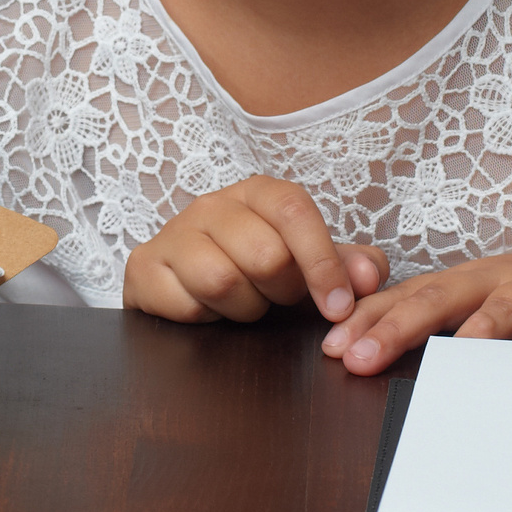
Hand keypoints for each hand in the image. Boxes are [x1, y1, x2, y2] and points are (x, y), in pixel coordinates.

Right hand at [124, 177, 389, 323]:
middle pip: (265, 255)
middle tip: (274, 296)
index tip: (338, 307)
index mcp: (258, 194)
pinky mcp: (143, 266)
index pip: (295, 211)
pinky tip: (207, 308)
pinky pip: (184, 302)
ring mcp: (174, 232)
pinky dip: (205, 318)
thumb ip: (350, 266)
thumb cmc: (256, 269)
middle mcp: (212, 204)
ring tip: (241, 302)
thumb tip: (368, 277)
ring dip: (243, 308)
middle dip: (280, 292)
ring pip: (223, 280)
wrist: (184, 282)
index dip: (322, 263)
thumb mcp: (308, 264)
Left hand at [321, 247, 511, 373]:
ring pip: (504, 303)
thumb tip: (386, 359)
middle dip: (396, 327)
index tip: (332, 349)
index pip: (406, 299)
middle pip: (439, 299)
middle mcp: (497, 278)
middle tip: (361, 356)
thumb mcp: (493, 311)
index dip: (367, 320)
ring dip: (478, 329)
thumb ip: (449, 329)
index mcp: (468, 284)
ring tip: (453, 354)